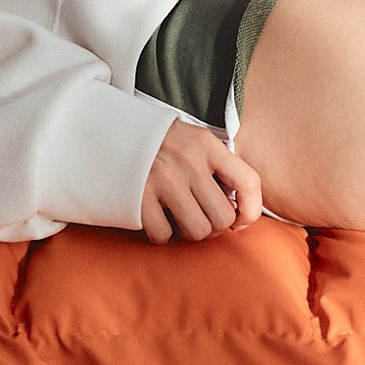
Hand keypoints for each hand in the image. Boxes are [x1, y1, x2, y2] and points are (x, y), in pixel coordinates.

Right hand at [140, 123, 264, 244]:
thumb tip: (242, 213)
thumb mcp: (195, 142)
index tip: (240, 220)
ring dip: (190, 232)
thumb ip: (220, 168)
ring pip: (198, 231)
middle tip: (202, 216)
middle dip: (215, 225)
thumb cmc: (162, 144)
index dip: (252, 210)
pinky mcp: (138, 197)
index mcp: (207, 145)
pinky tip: (157, 217)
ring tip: (180, 217)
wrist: (112, 130)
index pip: (248, 183)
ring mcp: (162, 180)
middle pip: (223, 217)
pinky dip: (162, 233)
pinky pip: (164, 235)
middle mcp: (188, 162)